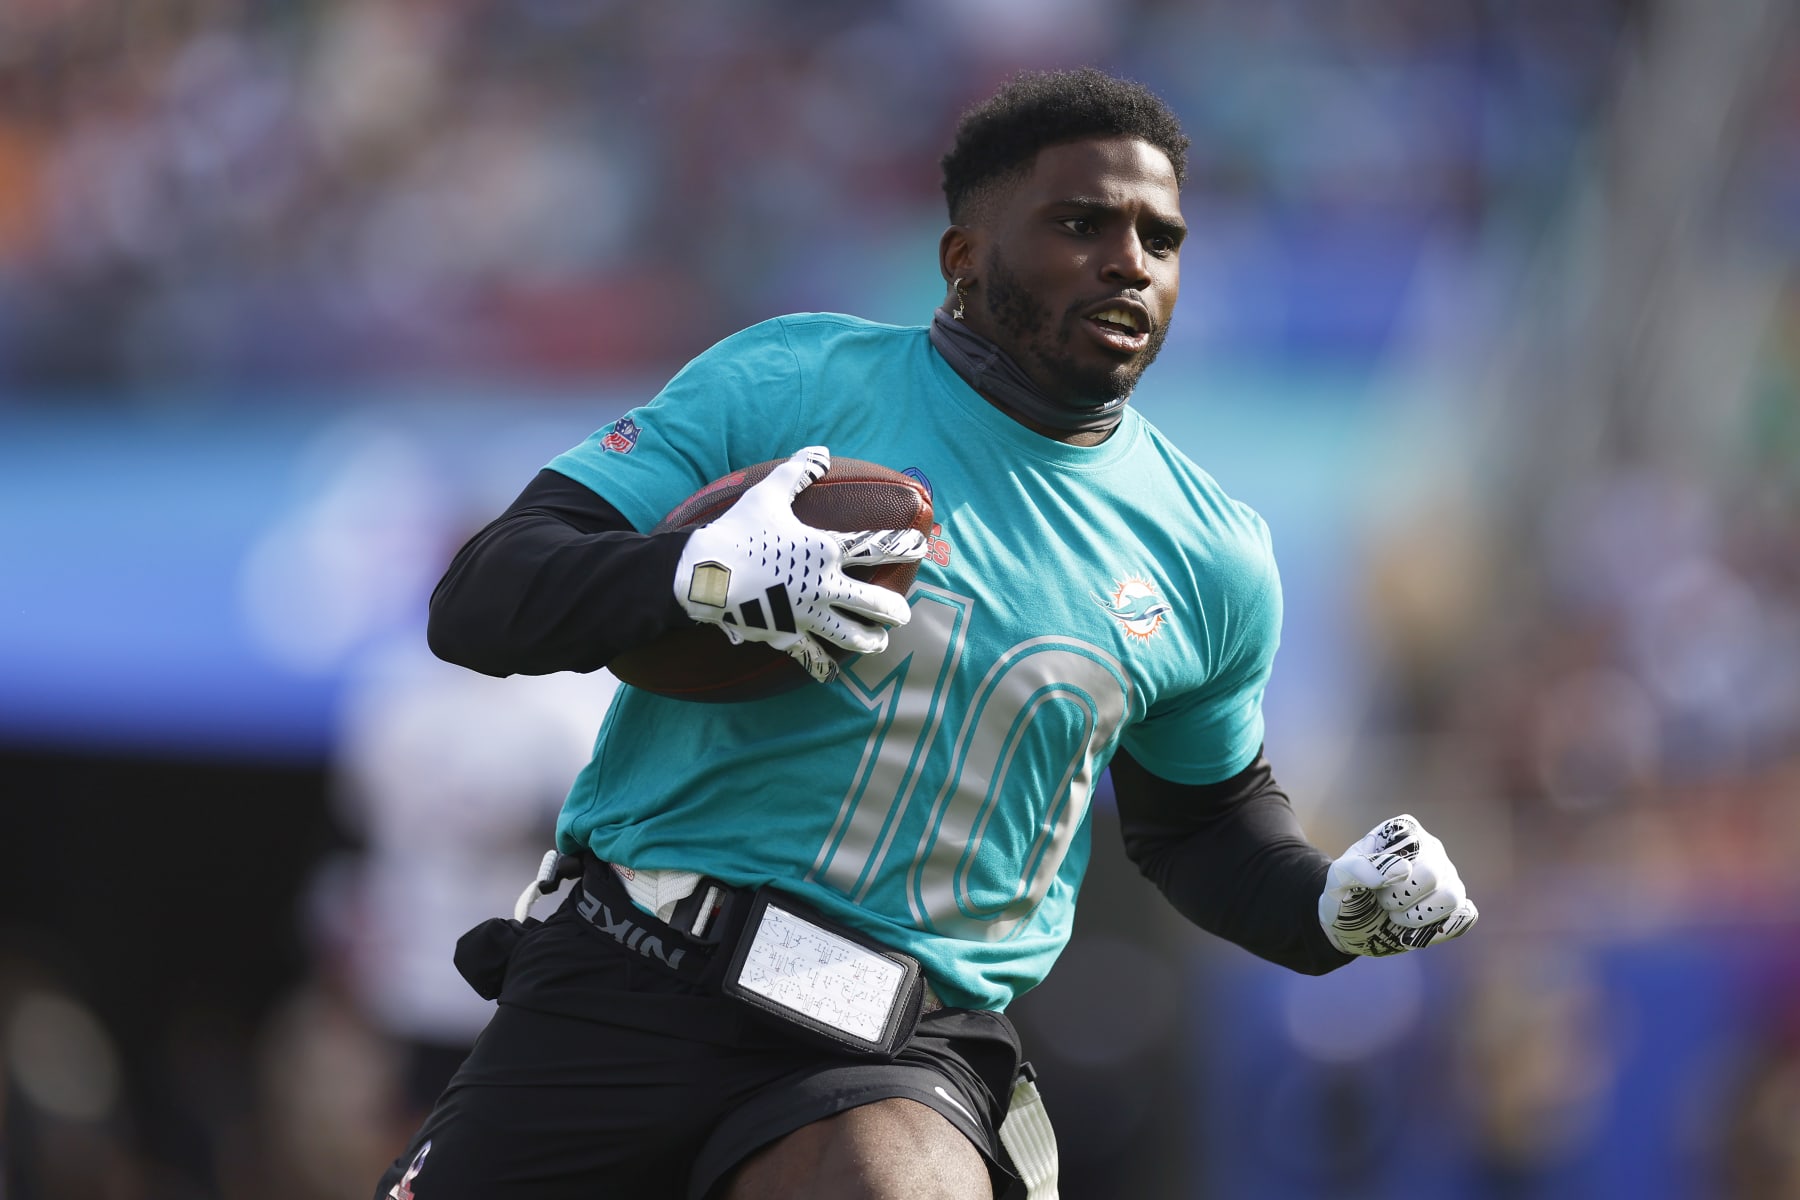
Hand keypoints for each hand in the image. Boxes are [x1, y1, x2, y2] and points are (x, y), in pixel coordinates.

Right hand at [674, 446, 928, 682]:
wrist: (703, 573)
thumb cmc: (738, 530)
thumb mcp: (769, 494)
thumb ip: (797, 472)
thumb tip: (820, 453)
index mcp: (824, 550)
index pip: (874, 547)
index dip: (901, 546)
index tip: (920, 547)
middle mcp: (823, 586)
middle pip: (872, 602)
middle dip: (892, 609)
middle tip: (903, 613)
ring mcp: (806, 615)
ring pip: (849, 636)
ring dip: (869, 640)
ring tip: (880, 642)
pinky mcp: (785, 636)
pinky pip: (810, 655)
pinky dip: (822, 665)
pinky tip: (832, 673)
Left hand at [1319, 814, 1478, 956]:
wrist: (1349, 923)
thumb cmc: (1345, 891)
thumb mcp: (1339, 877)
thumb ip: (1360, 868)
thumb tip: (1403, 870)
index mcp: (1404, 831)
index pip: (1410, 848)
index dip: (1388, 875)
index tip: (1372, 885)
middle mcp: (1432, 849)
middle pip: (1432, 875)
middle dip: (1400, 898)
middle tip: (1383, 902)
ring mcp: (1447, 877)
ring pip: (1452, 897)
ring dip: (1419, 916)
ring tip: (1397, 917)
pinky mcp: (1455, 906)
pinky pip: (1463, 917)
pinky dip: (1436, 930)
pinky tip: (1414, 929)